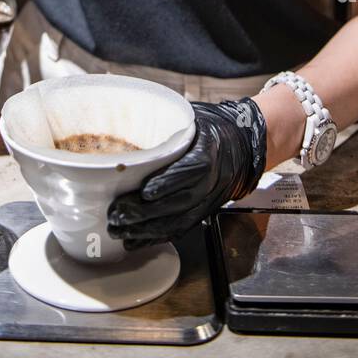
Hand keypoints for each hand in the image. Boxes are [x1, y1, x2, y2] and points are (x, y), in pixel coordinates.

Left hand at [106, 98, 267, 250]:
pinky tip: (135, 241)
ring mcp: (209, 199)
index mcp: (208, 150)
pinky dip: (156, 237)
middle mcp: (211, 179)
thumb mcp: (191, 117)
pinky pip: (181, 228)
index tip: (144, 191)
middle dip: (146, 212)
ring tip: (118, 230)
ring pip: (179, 221)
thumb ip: (166, 122)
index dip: (168, 183)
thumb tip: (126, 117)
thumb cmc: (209, 127)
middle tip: (117, 214)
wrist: (241, 145)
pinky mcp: (204, 212)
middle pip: (180, 201)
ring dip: (146, 230)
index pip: (190, 169)